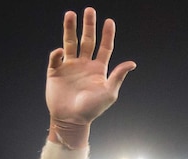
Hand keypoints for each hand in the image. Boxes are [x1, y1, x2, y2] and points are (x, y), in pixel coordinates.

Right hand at [46, 7, 135, 146]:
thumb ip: (118, 76)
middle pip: (87, 40)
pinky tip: (61, 52)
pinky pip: (56, 58)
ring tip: (70, 14)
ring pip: (70, 43)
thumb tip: (132, 63)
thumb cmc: (93, 109)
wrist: (72, 120)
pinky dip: (58, 53)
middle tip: (90, 10)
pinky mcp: (55, 72)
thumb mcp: (109, 92)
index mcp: (98, 69)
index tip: (109, 21)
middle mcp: (84, 64)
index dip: (107, 34)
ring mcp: (70, 66)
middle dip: (88, 25)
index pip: (104, 47)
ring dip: (70, 29)